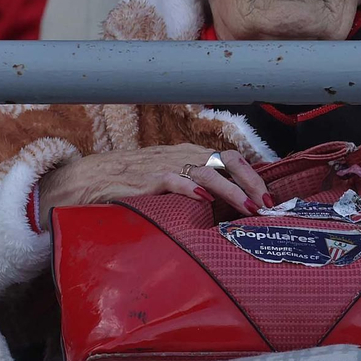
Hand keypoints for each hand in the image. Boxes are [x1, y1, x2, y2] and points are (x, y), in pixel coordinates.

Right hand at [37, 145, 269, 217]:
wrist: (89, 177)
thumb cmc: (131, 180)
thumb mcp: (168, 177)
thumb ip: (193, 184)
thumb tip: (225, 204)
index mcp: (190, 154)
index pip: (231, 158)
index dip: (254, 175)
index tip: (270, 197)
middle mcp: (182, 155)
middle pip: (227, 161)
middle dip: (251, 182)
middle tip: (268, 204)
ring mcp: (165, 165)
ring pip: (207, 171)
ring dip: (231, 190)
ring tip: (248, 207)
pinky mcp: (146, 179)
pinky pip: (173, 180)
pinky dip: (190, 187)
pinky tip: (204, 197)